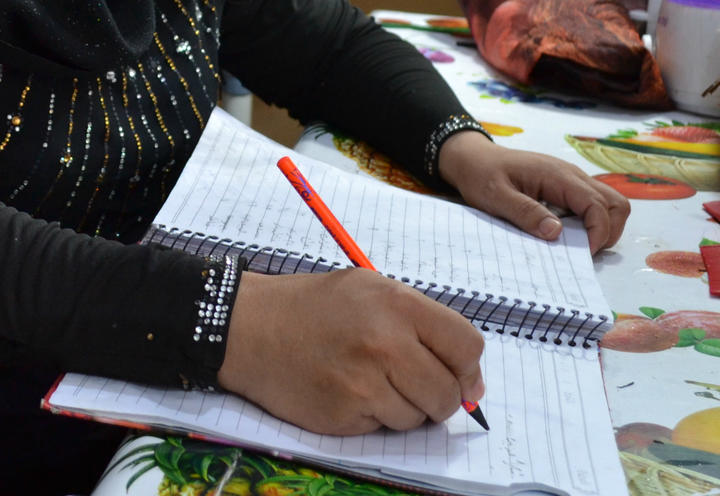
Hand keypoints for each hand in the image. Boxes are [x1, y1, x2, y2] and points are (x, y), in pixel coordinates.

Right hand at [217, 269, 484, 434]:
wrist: (248, 327)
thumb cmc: (312, 306)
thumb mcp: (370, 290)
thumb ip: (421, 325)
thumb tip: (471, 380)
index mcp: (397, 304)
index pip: (466, 346)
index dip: (468, 368)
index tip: (460, 376)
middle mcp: (385, 343)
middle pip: (447, 392)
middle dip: (440, 397)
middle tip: (415, 386)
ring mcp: (363, 383)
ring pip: (417, 417)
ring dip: (404, 408)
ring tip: (370, 382)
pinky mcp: (343, 415)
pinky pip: (382, 428)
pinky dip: (373, 416)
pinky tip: (348, 392)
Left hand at [436, 133, 629, 253]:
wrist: (473, 158)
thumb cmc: (481, 175)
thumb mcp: (495, 197)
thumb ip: (525, 213)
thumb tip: (556, 232)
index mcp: (558, 176)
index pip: (598, 205)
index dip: (598, 233)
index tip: (581, 255)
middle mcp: (572, 175)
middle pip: (616, 203)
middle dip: (609, 232)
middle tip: (583, 251)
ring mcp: (572, 181)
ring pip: (609, 204)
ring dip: (603, 227)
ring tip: (578, 245)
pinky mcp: (567, 188)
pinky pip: (593, 205)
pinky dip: (591, 223)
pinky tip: (568, 234)